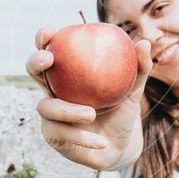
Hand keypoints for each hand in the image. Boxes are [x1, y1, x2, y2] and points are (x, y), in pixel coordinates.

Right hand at [25, 27, 153, 171]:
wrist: (119, 145)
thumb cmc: (122, 111)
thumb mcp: (133, 90)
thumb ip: (139, 68)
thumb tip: (145, 43)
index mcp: (68, 73)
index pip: (51, 49)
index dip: (44, 38)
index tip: (51, 32)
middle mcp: (53, 90)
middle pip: (33, 70)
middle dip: (35, 61)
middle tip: (49, 59)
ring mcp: (50, 113)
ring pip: (46, 107)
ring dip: (67, 110)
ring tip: (91, 114)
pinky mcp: (54, 136)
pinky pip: (63, 135)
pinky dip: (83, 138)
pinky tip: (100, 142)